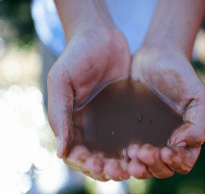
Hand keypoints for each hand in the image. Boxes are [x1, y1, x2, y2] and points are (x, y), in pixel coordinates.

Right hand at [47, 28, 130, 180]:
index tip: (102, 167)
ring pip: (114, 149)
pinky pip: (128, 134)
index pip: (76, 153)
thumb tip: (60, 152)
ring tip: (135, 164)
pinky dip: (134, 146)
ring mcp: (106, 118)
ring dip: (122, 161)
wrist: (101, 35)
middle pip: (96, 156)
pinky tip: (145, 149)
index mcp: (69, 121)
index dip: (87, 164)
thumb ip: (59, 114)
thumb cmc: (76, 54)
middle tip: (122, 170)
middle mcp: (87, 124)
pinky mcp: (123, 111)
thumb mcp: (61, 81)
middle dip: (107, 167)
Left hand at [127, 46, 204, 178]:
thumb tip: (182, 145)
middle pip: (162, 168)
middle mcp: (166, 142)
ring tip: (130, 155)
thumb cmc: (181, 75)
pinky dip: (124, 157)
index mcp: (186, 137)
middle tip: (143, 153)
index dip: (176, 161)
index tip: (165, 150)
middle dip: (153, 165)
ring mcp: (147, 138)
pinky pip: (126, 152)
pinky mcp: (130, 131)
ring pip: (143, 165)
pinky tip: (120, 150)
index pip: (184, 162)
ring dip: (138, 165)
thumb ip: (197, 123)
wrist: (156, 56)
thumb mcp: (197, 95)